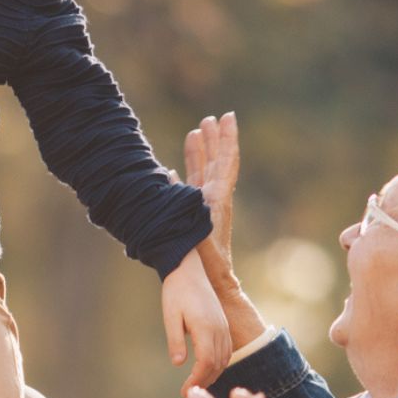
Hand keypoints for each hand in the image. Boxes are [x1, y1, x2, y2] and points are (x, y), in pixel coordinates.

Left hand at [162, 250, 232, 395]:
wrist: (188, 269)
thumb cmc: (176, 291)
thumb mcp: (170, 316)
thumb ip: (175, 340)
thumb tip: (179, 364)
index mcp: (206, 327)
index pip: (206, 363)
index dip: (197, 380)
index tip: (185, 391)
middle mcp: (219, 329)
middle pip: (217, 364)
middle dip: (204, 382)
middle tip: (189, 395)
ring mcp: (224, 327)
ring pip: (225, 359)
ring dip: (213, 375)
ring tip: (197, 386)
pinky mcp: (223, 325)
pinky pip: (227, 350)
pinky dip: (219, 364)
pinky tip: (207, 371)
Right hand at [184, 113, 240, 303]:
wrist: (212, 280)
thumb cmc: (206, 259)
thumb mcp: (198, 227)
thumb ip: (184, 204)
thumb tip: (169, 175)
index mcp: (218, 196)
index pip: (226, 160)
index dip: (228, 138)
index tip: (229, 117)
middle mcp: (215, 197)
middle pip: (216, 160)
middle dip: (214, 139)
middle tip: (211, 118)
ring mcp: (205, 205)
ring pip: (204, 171)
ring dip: (201, 152)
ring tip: (196, 132)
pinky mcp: (195, 215)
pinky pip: (190, 188)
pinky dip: (184, 175)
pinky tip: (174, 170)